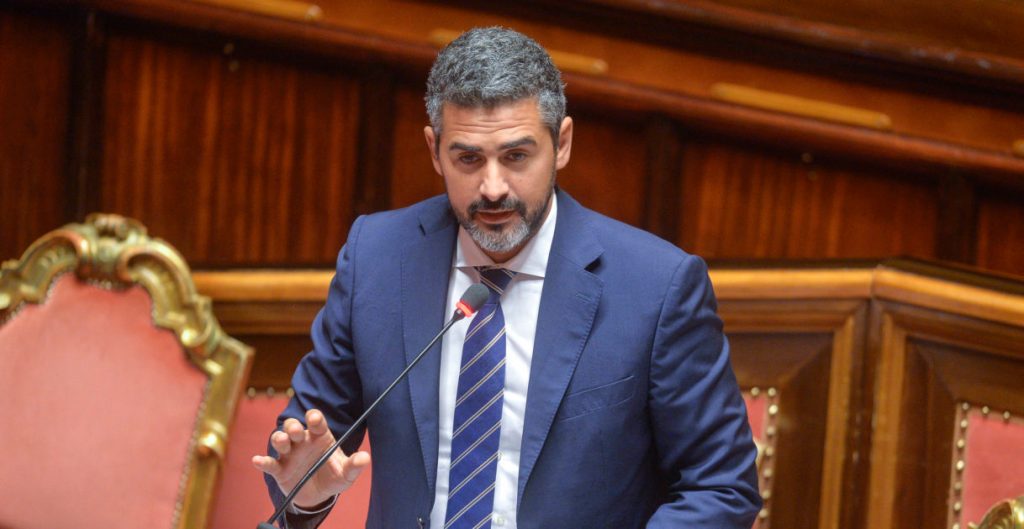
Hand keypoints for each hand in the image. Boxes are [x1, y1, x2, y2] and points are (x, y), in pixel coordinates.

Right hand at [252, 409, 370, 508]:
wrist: (319, 496)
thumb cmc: (334, 477)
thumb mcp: (346, 473)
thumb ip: (354, 466)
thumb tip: (365, 458)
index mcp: (319, 437)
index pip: (316, 422)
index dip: (314, 417)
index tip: (314, 418)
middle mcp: (302, 442)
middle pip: (293, 427)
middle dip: (293, 426)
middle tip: (297, 432)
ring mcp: (289, 454)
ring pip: (280, 440)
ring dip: (279, 439)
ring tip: (283, 442)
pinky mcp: (279, 470)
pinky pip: (270, 464)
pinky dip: (263, 461)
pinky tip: (258, 460)